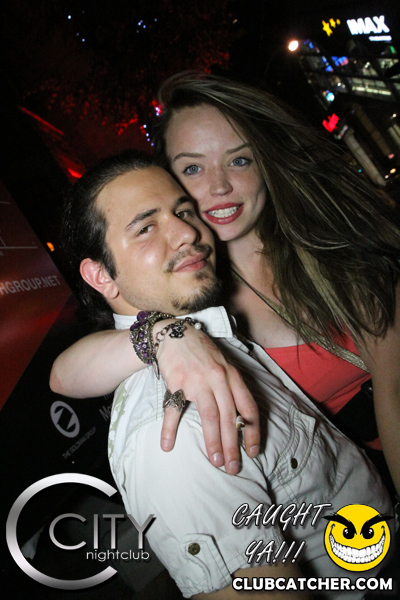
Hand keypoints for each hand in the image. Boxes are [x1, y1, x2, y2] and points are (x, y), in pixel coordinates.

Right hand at [156, 324, 259, 474]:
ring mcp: (197, 381)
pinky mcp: (176, 382)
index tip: (253, 451)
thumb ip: (233, 388)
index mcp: (232, 376)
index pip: (247, 407)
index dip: (252, 431)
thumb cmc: (203, 352)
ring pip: (209, 416)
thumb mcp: (224, 365)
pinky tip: (167, 445)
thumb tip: (243, 417)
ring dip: (213, 441)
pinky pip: (174, 410)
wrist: (176, 334)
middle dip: (232, 445)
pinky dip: (169, 429)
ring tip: (215, 461)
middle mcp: (218, 379)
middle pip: (229, 417)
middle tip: (232, 467)